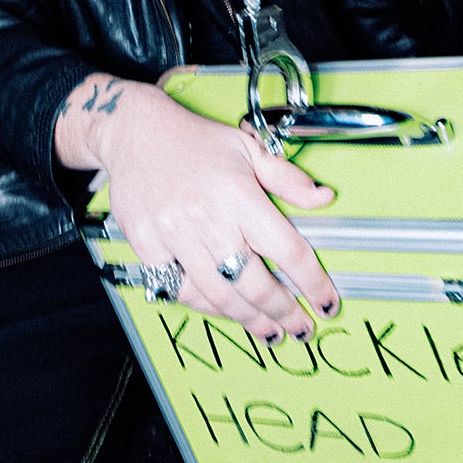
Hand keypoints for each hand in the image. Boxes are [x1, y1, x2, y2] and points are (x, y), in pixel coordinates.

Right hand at [58, 77, 336, 339]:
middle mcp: (207, 218)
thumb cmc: (194, 139)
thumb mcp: (248, 147)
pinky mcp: (147, 246)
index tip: (326, 300)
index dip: (312, 282)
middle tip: (300, 327)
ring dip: (249, 320)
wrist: (135, 132)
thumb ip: (286, 178)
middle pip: (254, 284)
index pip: (287, 249)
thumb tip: (323, 197)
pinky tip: (222, 309)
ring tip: (270, 330)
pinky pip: (179, 290)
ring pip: (218, 296)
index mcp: (239, 193)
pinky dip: (204, 305)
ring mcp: (174, 235)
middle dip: (284, 313)